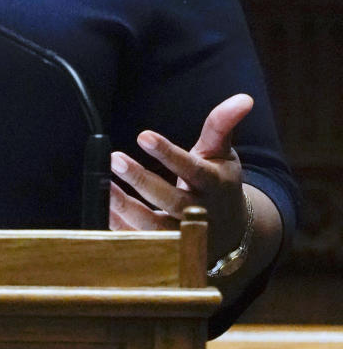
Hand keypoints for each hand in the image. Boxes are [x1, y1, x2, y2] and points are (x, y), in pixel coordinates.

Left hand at [109, 92, 252, 262]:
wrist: (231, 231)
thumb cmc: (219, 183)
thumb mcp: (223, 153)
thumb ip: (222, 125)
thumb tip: (243, 98)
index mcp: (214, 184)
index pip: (191, 168)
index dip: (168, 153)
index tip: (143, 136)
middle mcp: (201, 213)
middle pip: (170, 200)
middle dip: (142, 180)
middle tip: (115, 159)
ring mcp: (183, 236)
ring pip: (153, 227)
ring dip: (126, 207)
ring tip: (104, 185)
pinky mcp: (167, 250)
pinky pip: (141, 242)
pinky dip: (121, 228)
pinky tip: (104, 206)